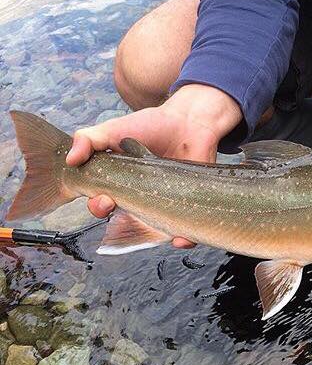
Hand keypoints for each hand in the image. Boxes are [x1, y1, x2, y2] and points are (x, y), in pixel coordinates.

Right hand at [66, 84, 242, 247]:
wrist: (189, 123)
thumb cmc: (151, 127)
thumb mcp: (114, 129)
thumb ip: (88, 139)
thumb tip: (70, 160)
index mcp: (117, 184)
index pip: (101, 203)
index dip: (97, 205)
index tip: (103, 197)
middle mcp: (138, 199)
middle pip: (122, 222)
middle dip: (117, 221)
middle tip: (116, 203)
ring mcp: (163, 205)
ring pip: (155, 232)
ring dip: (153, 237)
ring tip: (154, 227)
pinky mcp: (188, 208)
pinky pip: (185, 233)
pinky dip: (184, 240)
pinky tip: (182, 238)